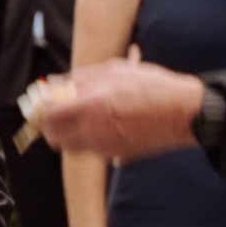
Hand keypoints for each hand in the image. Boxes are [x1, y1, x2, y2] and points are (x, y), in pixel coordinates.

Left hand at [27, 59, 205, 161]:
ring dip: (65, 132)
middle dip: (49, 123)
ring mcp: (105, 147)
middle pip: (53, 136)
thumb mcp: (115, 70)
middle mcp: (95, 131)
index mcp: (93, 106)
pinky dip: (85, 137)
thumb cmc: (153, 86)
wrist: (184, 113)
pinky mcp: (115, 156)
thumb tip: (54, 83)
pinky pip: (89, 148)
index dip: (40, 108)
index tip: (43, 100)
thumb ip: (81, 78)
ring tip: (78, 115)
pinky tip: (100, 122)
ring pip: (68, 145)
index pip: (49, 115)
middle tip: (55, 109)